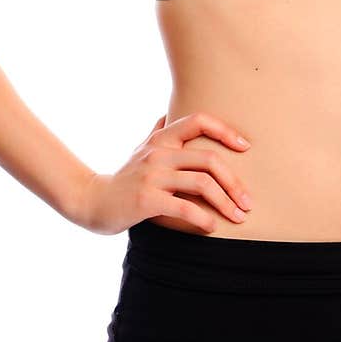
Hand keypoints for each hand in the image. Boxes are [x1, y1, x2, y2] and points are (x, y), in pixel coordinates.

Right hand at [74, 111, 252, 235]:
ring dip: (225, 203)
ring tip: (237, 217)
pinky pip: (184, 207)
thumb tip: (170, 114)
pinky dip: (203, 218)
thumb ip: (158, 132)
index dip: (226, 130)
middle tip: (247, 202)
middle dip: (235, 182)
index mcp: (161, 138)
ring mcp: (152, 176)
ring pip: (202, 183)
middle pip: (209, 159)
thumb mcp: (141, 149)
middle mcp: (158, 152)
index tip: (245, 147)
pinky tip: (212, 227)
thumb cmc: (124, 177)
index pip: (199, 120)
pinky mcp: (147, 200)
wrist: (92, 201)